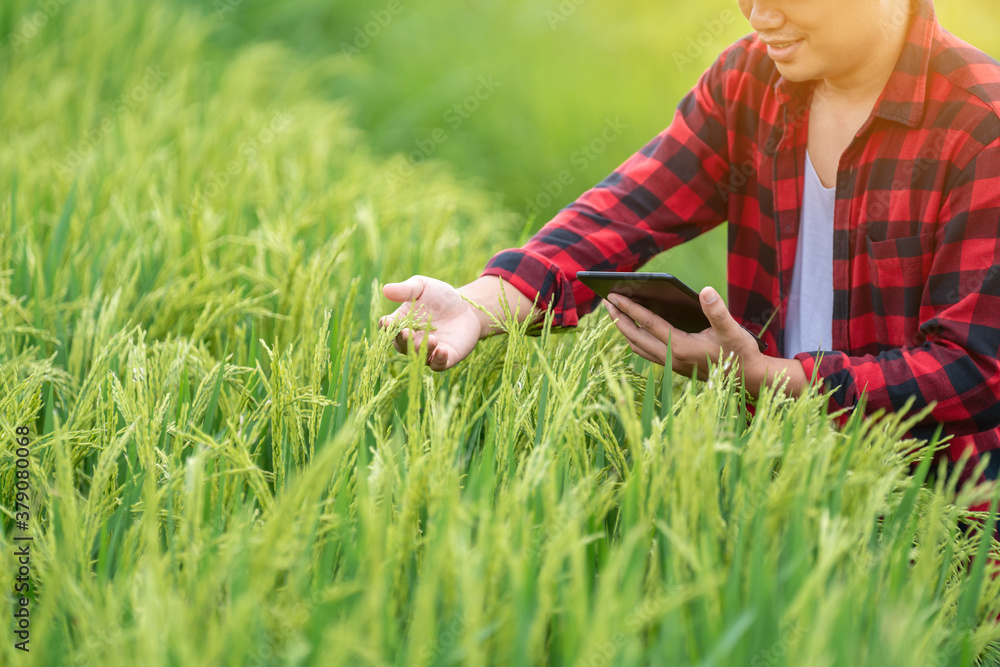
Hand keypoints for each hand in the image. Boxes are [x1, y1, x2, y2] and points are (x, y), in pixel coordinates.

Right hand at [379, 275, 484, 370]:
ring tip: (432, 339)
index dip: (386, 325)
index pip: (389, 327)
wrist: (468, 307)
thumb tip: (385, 289)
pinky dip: (438, 361)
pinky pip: (438, 365)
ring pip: (419, 357)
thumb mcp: (423, 286)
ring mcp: (428, 351)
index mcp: (403, 323)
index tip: (387, 322)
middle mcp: (412, 340)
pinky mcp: (445, 358)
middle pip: (401, 345)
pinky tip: (442, 351)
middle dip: (403, 340)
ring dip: (423, 350)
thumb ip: (406, 289)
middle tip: (407, 333)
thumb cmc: (441, 295)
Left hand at [603, 286, 806, 397]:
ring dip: (624, 330)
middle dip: (618, 319)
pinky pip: (646, 353)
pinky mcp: (674, 368)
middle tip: (605, 301)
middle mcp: (672, 358)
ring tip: (614, 314)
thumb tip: (705, 291)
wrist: (748, 379)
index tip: (613, 296)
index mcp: (681, 347)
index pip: (648, 324)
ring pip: (638, 347)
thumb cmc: (741, 353)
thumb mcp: (732, 330)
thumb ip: (717, 311)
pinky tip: (633, 331)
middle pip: (635, 336)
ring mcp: (671, 365)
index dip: (629, 309)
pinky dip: (635, 340)